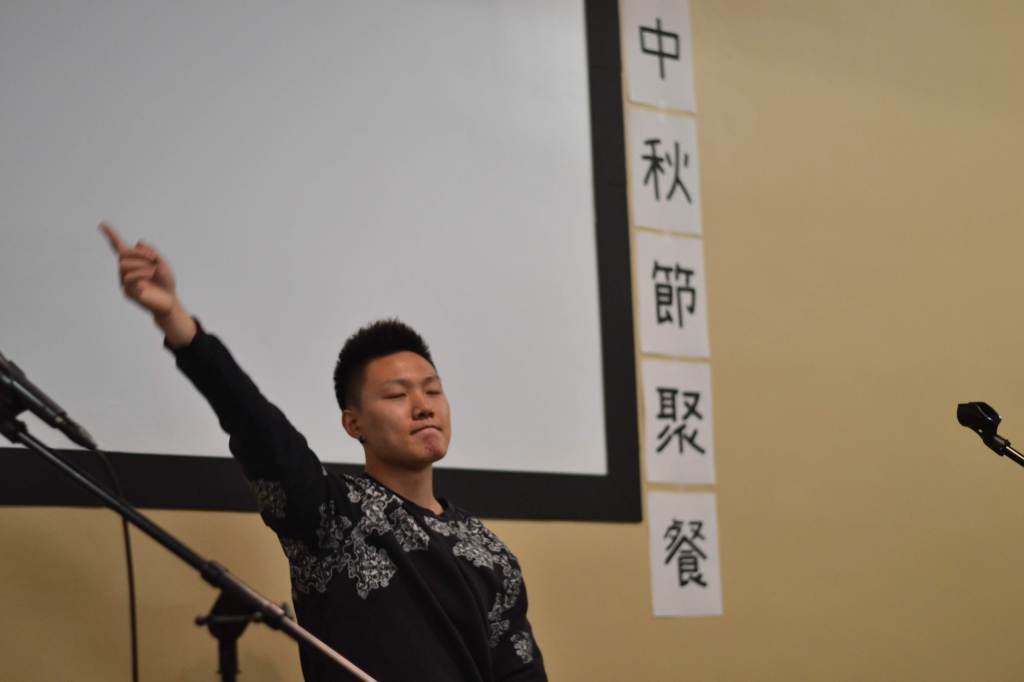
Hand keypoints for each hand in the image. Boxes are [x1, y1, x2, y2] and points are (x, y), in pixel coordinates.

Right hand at [100, 222, 195, 345]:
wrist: (170, 301)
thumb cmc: (165, 282)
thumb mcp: (162, 263)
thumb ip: (152, 251)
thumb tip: (138, 242)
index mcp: (134, 261)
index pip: (119, 247)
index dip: (111, 235)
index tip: (102, 224)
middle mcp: (126, 270)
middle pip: (123, 254)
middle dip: (139, 254)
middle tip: (154, 260)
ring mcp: (125, 281)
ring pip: (124, 265)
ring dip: (141, 265)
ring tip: (153, 270)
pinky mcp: (128, 292)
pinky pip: (129, 278)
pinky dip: (140, 274)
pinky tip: (150, 277)